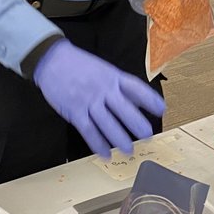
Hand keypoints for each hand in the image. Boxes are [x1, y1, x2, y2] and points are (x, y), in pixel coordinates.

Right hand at [33, 41, 164, 157]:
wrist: (52, 60)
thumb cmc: (80, 65)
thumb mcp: (104, 69)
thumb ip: (121, 86)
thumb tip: (139, 100)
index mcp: (113, 77)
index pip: (136, 88)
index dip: (149, 99)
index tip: (161, 109)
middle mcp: (103, 89)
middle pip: (124, 109)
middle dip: (137, 123)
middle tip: (148, 135)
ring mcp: (88, 101)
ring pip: (107, 123)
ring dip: (119, 138)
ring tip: (129, 150)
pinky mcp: (75, 111)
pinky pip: (88, 130)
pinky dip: (97, 143)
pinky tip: (105, 153)